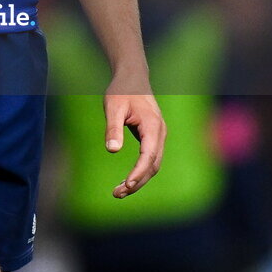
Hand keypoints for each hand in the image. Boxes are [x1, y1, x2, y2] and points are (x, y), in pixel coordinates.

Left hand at [103, 83, 165, 197]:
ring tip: (119, 192)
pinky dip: (140, 171)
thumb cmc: (121, 90)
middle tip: (117, 194)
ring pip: (153, 164)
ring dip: (139, 180)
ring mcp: (159, 135)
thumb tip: (112, 150)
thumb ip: (113, 127)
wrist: (132, 77)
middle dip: (137, 182)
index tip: (125, 185)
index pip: (148, 156)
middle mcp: (160, 132)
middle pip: (153, 165)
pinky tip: (127, 179)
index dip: (138, 173)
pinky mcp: (154, 137)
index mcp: (152, 125)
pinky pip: (150, 159)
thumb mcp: (113, 106)